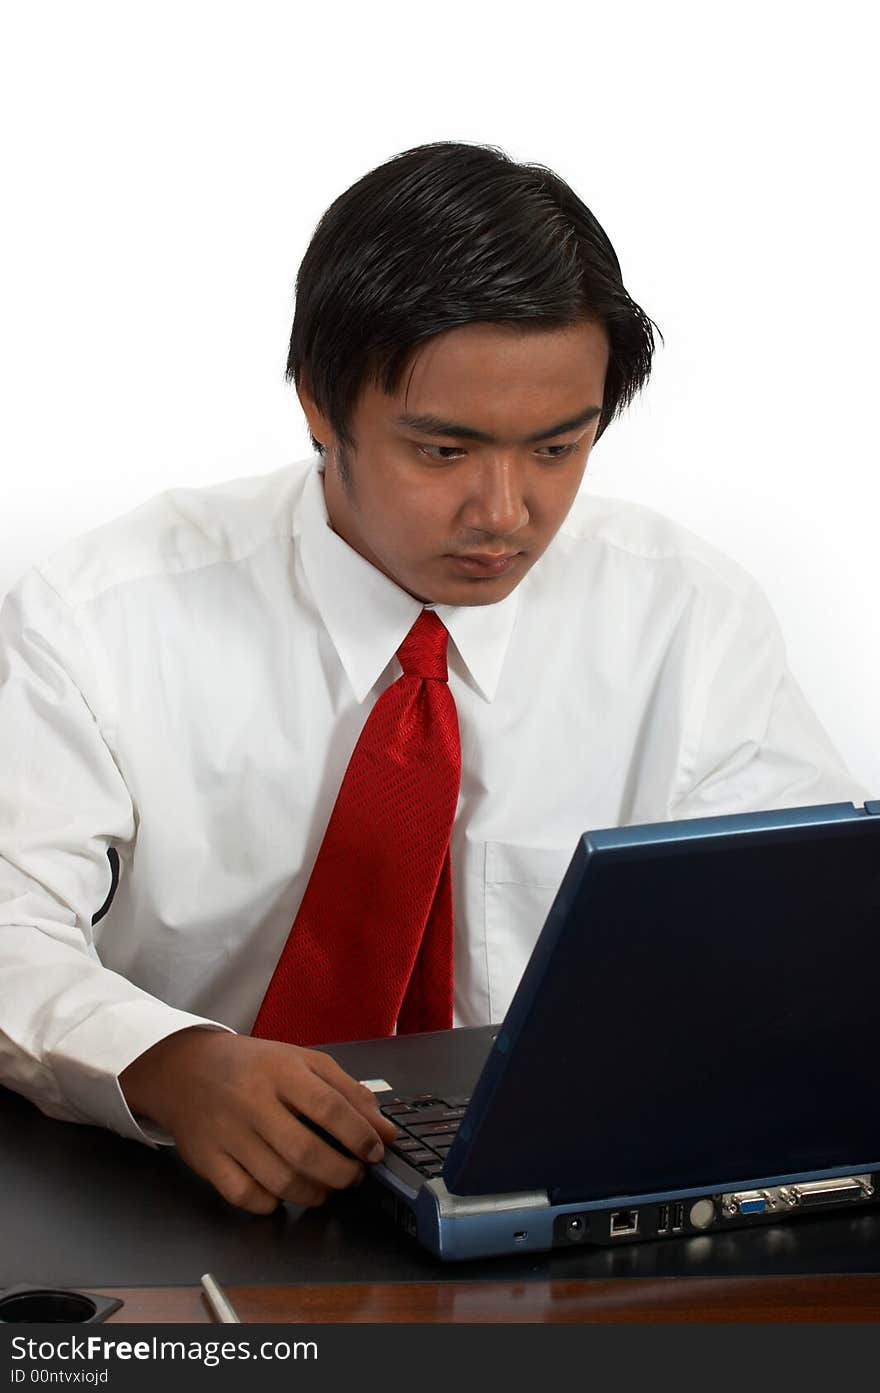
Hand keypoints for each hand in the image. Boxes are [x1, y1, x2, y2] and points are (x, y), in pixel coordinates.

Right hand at [119, 1028, 397, 1214]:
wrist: (184, 1068)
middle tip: (354, 1177)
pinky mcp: (207, 1160)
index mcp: (280, 1070)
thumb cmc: (254, 1066)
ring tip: (326, 1188)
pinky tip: (282, 1193)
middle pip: (305, 1152)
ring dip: (314, 1194)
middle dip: (341, 1174)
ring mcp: (227, 1133)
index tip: (375, 1152)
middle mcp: (252, 1101)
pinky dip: (271, 1203)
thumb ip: (347, 1092)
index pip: (329, 1107)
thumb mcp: (302, 1062)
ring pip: (279, 1181)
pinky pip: (245, 1196)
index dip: (360, 1136)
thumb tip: (385, 1132)